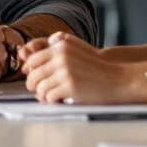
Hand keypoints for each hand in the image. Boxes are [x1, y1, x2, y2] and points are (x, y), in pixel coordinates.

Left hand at [20, 32, 143, 103]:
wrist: (117, 78)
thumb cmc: (95, 66)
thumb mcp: (76, 49)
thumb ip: (56, 48)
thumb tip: (29, 55)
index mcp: (61, 46)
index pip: (33, 59)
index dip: (29, 71)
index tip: (32, 78)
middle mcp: (61, 57)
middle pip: (33, 74)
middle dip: (33, 85)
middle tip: (39, 91)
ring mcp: (65, 72)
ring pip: (39, 87)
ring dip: (42, 95)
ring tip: (49, 97)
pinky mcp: (69, 87)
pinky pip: (49, 97)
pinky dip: (51, 101)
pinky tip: (58, 100)